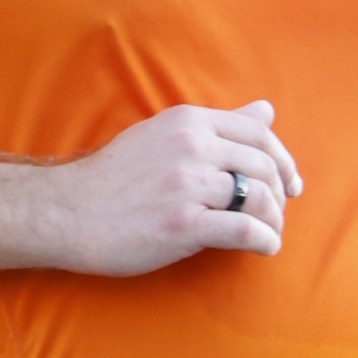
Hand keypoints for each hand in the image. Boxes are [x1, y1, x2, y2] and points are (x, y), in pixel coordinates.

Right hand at [59, 99, 299, 275]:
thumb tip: (267, 109)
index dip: (283, 160)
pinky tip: (265, 248)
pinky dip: (265, 240)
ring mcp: (187, 185)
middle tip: (277, 214)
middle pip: (263, 166)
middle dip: (280, 194)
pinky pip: (244, 229)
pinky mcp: (183, 224)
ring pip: (259, 198)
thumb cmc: (115, 179)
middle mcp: (191, 147)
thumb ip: (216, 126)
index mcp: (188, 122)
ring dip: (275, 221)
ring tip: (270, 234)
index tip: (290, 184)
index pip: (257, 132)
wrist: (67, 213)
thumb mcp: (164, 136)